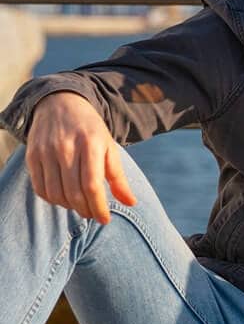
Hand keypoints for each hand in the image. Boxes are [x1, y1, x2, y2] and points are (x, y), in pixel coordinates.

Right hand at [25, 92, 136, 223]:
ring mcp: (46, 151)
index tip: (105, 219)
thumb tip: (131, 203)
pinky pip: (40, 187)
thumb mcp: (109, 148)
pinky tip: (63, 198)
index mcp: (90, 145)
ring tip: (80, 206)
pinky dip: (52, 199)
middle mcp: (66, 148)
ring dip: (69, 207)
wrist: (61, 103)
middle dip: (86, 210)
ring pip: (55, 193)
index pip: (92, 186)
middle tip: (93, 214)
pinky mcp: (32, 155)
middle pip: (74, 192)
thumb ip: (118, 177)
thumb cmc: (90, 130)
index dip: (98, 207)